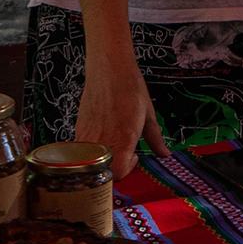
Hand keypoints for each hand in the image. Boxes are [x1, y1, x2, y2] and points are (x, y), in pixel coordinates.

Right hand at [74, 58, 170, 178]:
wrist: (109, 69)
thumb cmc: (130, 88)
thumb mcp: (148, 115)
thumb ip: (156, 139)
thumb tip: (165, 154)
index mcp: (123, 139)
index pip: (119, 174)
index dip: (128, 170)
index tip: (135, 157)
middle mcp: (102, 140)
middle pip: (104, 172)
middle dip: (116, 167)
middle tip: (124, 152)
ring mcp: (87, 136)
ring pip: (91, 163)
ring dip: (103, 159)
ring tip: (113, 143)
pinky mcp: (78, 129)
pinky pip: (82, 150)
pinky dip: (92, 150)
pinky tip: (102, 135)